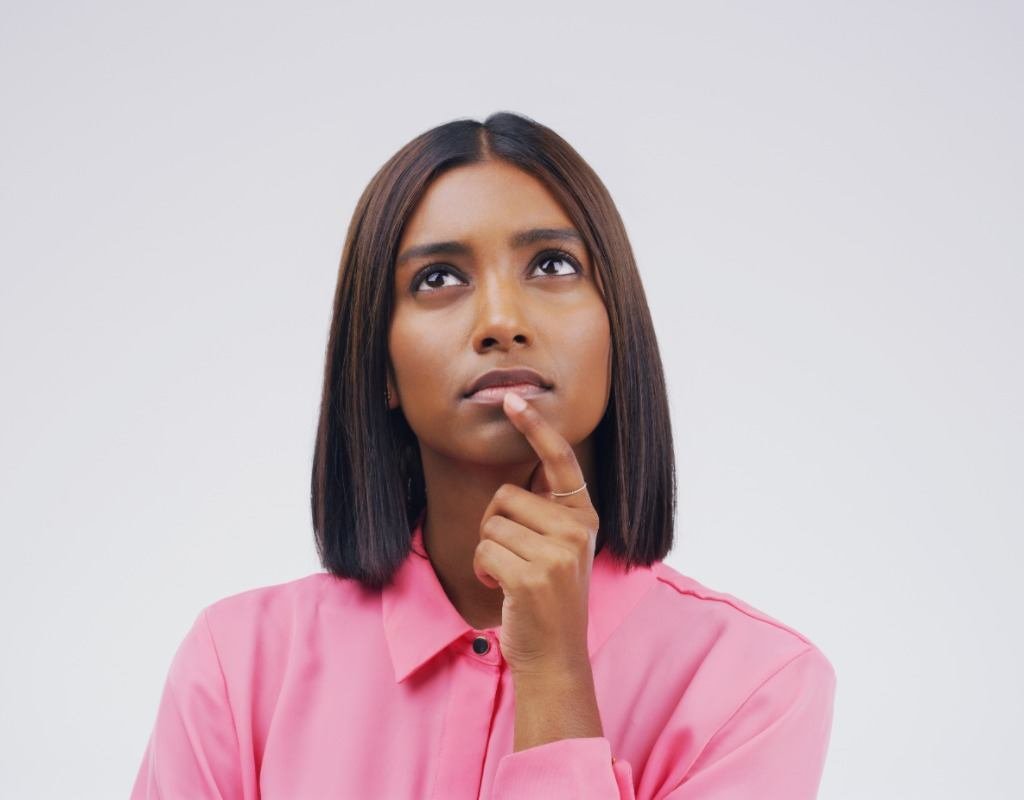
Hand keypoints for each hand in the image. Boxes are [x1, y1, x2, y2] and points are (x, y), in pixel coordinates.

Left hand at [472, 391, 599, 678]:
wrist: (555, 656)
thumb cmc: (548, 600)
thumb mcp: (561, 550)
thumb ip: (548, 514)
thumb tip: (519, 479)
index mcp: (584, 516)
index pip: (560, 460)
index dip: (535, 426)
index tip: (512, 398)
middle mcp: (577, 529)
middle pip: (505, 496)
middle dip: (493, 525)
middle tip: (510, 558)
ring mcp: (558, 553)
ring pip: (491, 524)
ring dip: (487, 552)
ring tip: (509, 577)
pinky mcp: (533, 575)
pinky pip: (484, 550)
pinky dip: (482, 571)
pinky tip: (502, 590)